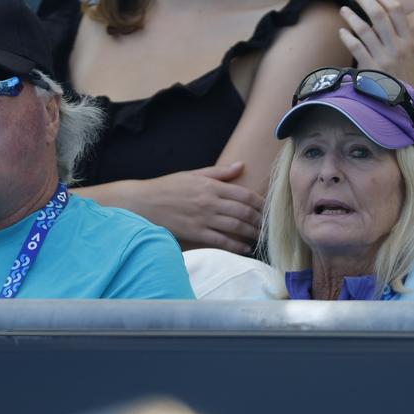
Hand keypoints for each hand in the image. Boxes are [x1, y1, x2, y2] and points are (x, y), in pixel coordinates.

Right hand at [135, 162, 263, 253]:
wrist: (144, 202)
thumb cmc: (168, 187)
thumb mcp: (194, 174)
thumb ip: (219, 173)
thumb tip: (240, 166)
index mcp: (211, 186)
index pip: (244, 195)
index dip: (260, 203)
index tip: (268, 209)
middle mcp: (210, 202)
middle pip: (244, 212)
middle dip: (259, 220)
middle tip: (268, 225)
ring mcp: (204, 218)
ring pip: (236, 227)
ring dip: (251, 233)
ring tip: (259, 237)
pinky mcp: (196, 233)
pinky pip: (222, 241)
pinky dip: (236, 246)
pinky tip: (245, 248)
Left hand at [339, 0, 413, 102]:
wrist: (404, 115)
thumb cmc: (412, 102)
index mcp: (410, 44)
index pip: (397, 11)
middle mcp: (396, 48)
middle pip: (379, 14)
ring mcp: (382, 58)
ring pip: (365, 29)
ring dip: (352, 17)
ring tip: (344, 9)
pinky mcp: (369, 70)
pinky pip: (356, 48)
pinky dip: (348, 38)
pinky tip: (341, 32)